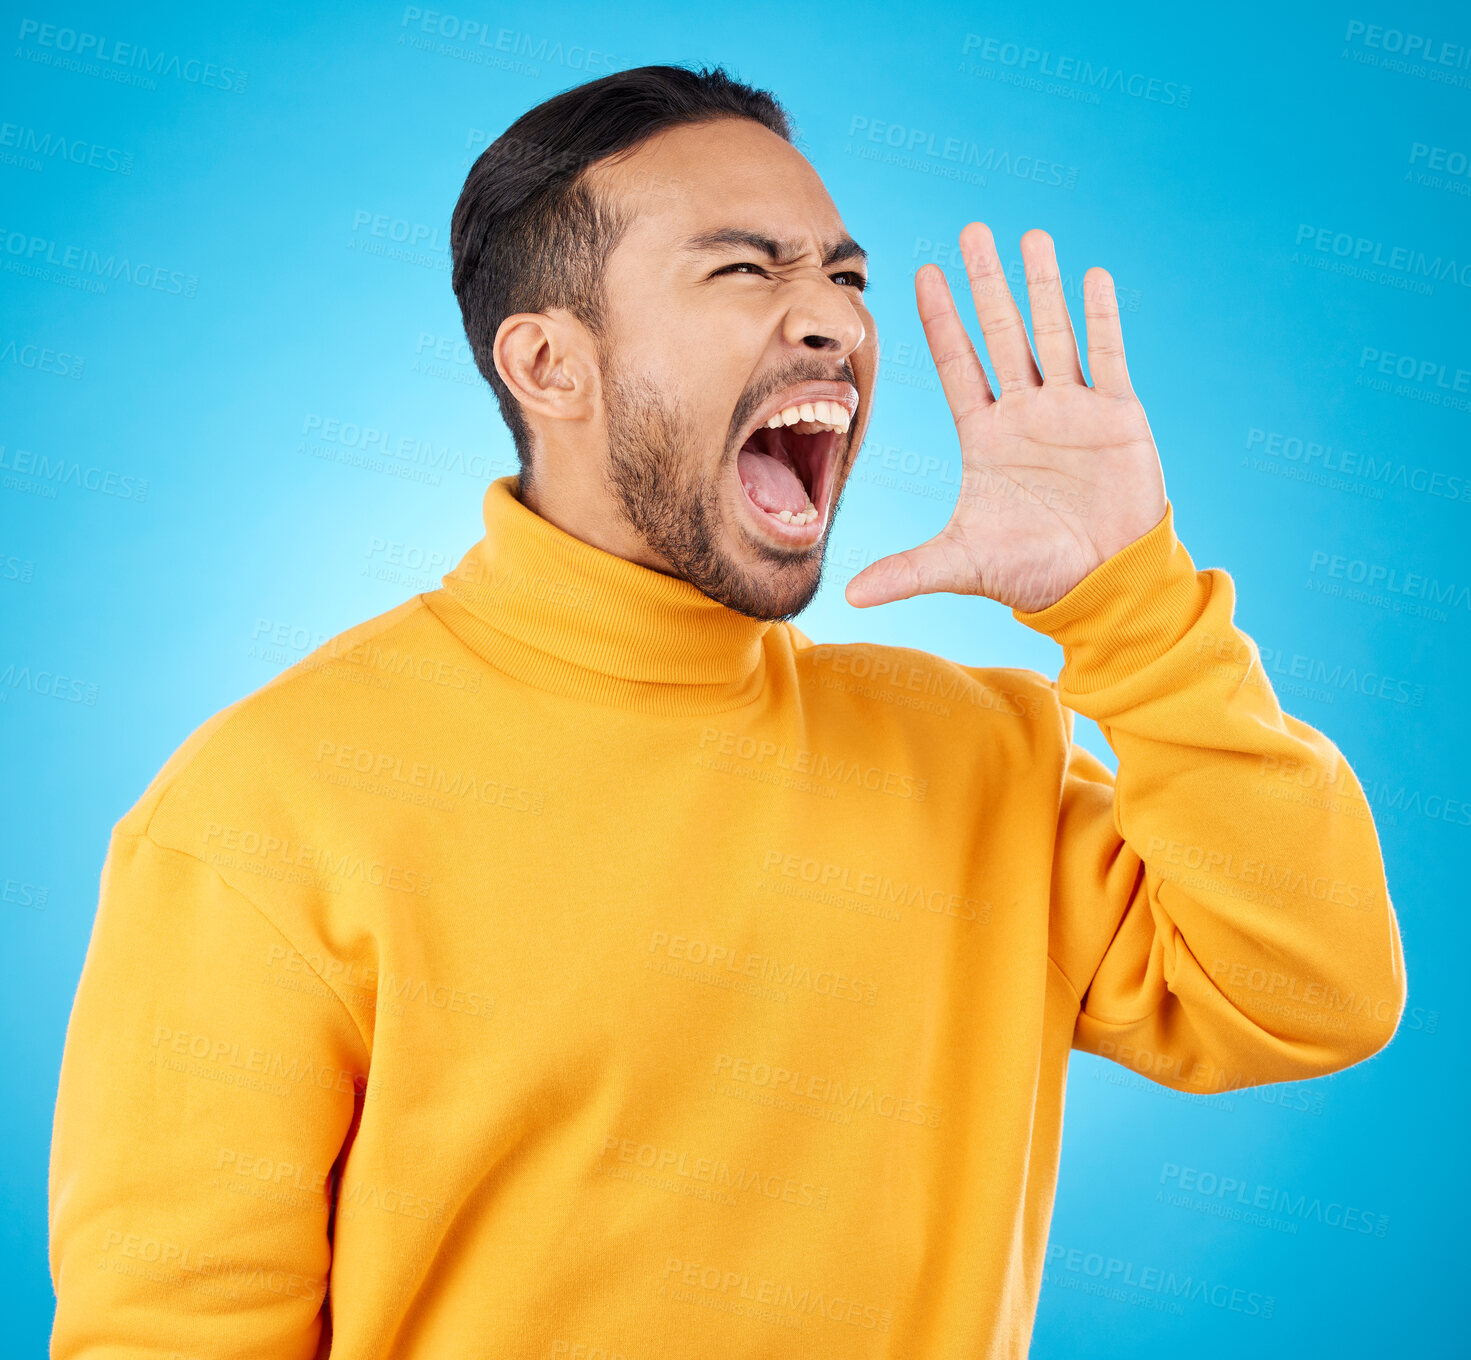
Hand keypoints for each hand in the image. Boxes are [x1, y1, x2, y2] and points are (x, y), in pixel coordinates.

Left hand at [844, 225, 1166, 613]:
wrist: (1101, 585)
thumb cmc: (1032, 574)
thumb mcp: (961, 565)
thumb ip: (907, 571)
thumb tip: (849, 598)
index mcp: (986, 435)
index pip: (958, 364)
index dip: (942, 321)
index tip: (923, 274)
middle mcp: (1026, 412)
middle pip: (1002, 333)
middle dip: (986, 284)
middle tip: (971, 231)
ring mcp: (1073, 409)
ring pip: (1053, 333)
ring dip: (1042, 286)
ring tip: (1029, 236)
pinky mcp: (1117, 416)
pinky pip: (1107, 356)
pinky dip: (1100, 318)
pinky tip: (1091, 276)